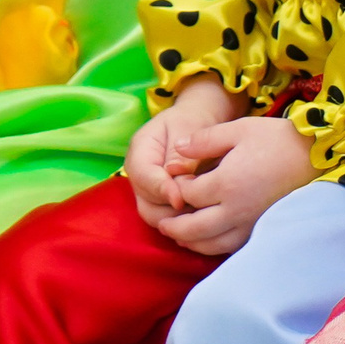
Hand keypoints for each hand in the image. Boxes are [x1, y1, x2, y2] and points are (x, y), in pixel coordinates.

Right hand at [127, 77, 241, 228]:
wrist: (197, 121)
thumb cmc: (193, 120)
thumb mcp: (188, 127)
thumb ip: (182, 154)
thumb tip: (177, 182)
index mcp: (140, 151)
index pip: (143, 177)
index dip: (161, 190)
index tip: (181, 199)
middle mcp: (139, 176)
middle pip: (147, 206)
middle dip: (171, 210)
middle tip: (199, 208)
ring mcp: (149, 192)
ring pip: (157, 218)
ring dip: (180, 220)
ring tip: (204, 212)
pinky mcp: (162, 204)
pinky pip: (170, 220)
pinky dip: (185, 222)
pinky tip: (205, 218)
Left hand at [158, 115, 315, 256]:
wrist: (314, 156)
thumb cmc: (275, 138)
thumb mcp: (238, 129)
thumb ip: (204, 140)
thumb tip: (177, 150)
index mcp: (226, 183)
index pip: (187, 194)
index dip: (177, 188)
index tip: (176, 179)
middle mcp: (235, 209)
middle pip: (193, 228)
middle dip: (174, 226)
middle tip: (162, 222)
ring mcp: (249, 223)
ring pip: (210, 244)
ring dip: (190, 242)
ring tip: (179, 235)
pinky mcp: (260, 229)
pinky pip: (230, 247)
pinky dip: (212, 247)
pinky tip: (207, 239)